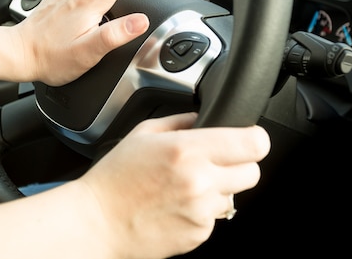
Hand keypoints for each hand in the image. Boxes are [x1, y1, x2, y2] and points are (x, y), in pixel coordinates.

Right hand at [76, 113, 270, 258]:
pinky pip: (216, 218)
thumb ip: (180, 120)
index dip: (253, 139)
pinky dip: (202, 211)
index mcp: (187, 150)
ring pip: (234, 196)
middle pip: (253, 171)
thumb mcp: (143, 134)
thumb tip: (204, 118)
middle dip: (238, 165)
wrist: (98, 221)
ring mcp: (201, 211)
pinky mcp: (199, 234)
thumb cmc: (115, 178)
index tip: (245, 139)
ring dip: (218, 190)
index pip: (253, 143)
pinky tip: (176, 205)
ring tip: (184, 187)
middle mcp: (200, 181)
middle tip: (212, 163)